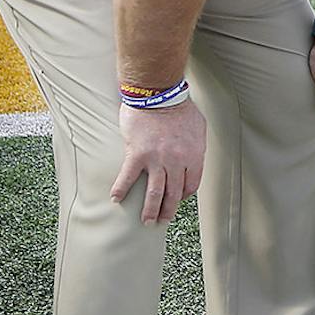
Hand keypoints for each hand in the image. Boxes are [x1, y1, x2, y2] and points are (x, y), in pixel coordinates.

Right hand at [110, 100, 206, 225]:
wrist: (158, 93)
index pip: (191, 185)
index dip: (185, 195)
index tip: (178, 199)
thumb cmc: (179, 106)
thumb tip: (194, 156)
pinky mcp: (137, 155)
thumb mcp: (199, 127)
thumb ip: (196, 145)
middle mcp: (177, 162)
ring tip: (146, 221)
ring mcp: (157, 160)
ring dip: (149, 210)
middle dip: (168, 210)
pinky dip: (121, 190)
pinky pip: (128, 178)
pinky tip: (116, 199)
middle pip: (174, 193)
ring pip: (154, 192)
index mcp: (193, 156)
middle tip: (161, 221)